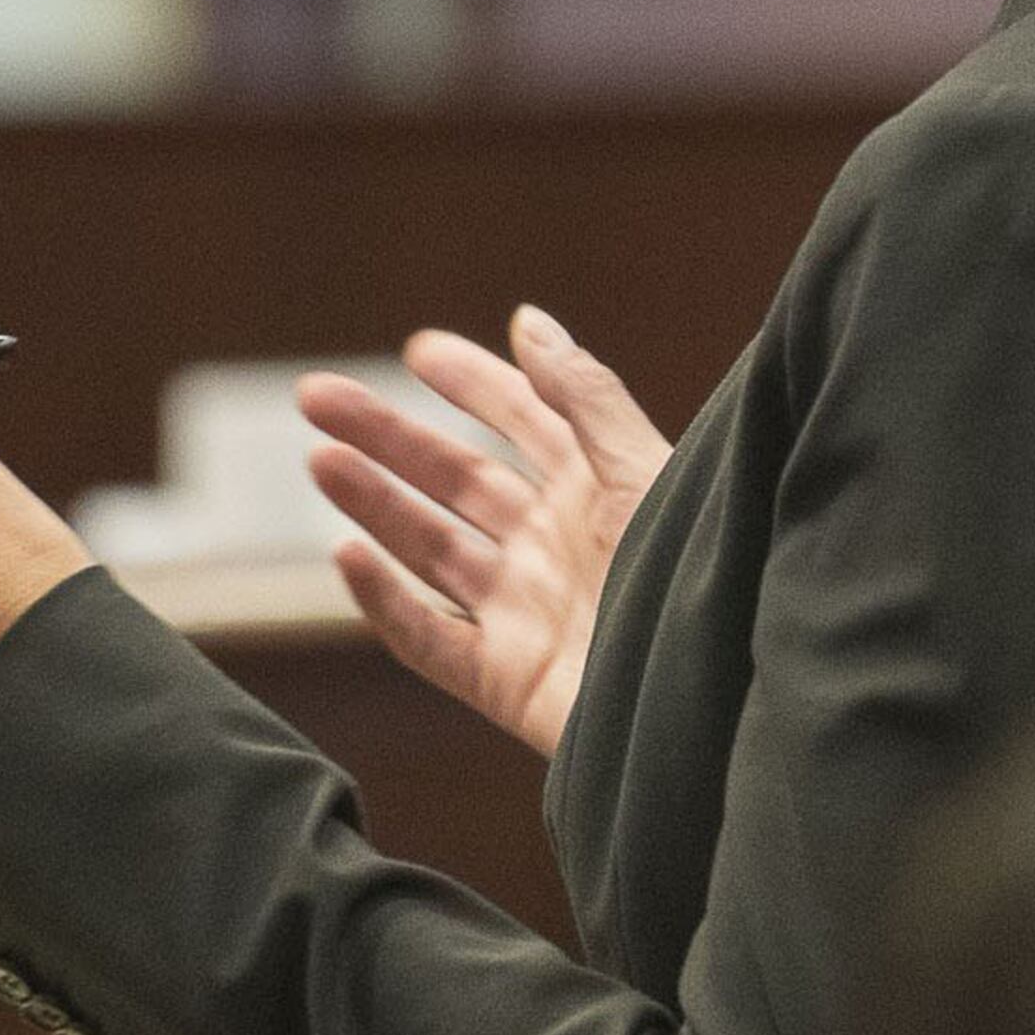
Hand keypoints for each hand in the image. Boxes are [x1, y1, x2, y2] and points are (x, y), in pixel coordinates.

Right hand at [299, 305, 670, 756]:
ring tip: (320, 460)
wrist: (717, 713)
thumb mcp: (645, 474)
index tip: (419, 349)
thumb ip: (585, 398)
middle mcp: (555, 549)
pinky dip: (384, 602)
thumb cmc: (697, 586)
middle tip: (317, 396)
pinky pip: (429, 640)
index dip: (474, 385)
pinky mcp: (506, 682)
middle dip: (387, 437)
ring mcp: (526, 616)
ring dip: (373, 503)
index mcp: (599, 494)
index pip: (524, 424)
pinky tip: (346, 555)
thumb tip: (527, 322)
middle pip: (456, 481)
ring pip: (430, 550)